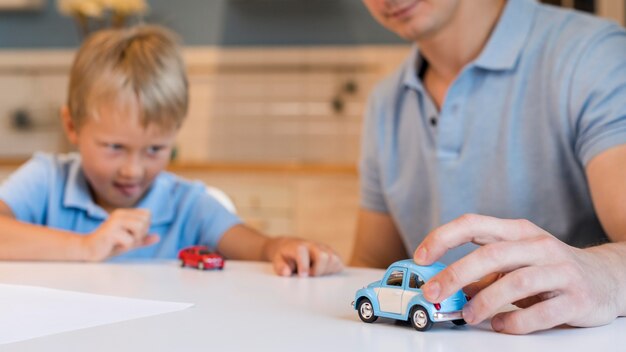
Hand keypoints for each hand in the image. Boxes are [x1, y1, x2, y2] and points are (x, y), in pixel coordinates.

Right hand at [83, 209, 158, 260]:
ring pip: (140, 227)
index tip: (132, 234)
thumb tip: (158, 237)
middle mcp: (119, 214)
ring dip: (134, 240)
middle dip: (140, 234)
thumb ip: (143, 239)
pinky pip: (130, 240)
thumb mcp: (129, 242)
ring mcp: (114, 222)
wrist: (88, 250)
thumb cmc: (108, 245)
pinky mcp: (110, 232)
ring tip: (121, 242)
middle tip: (126, 240)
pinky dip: (125, 246)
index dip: (145, 227)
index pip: (148, 214)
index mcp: (124, 213)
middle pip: (146, 220)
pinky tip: (114, 245)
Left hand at [265, 237, 343, 276]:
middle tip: (310, 276)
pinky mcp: (332, 253)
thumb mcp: (277, 260)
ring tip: (316, 273)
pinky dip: (333, 270)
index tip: (303, 276)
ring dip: (326, 271)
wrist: (290, 245)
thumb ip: (280, 267)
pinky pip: (339, 262)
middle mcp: (314, 245)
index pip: (304, 252)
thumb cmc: (285, 255)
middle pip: (324, 256)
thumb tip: (286, 272)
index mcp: (299, 246)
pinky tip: (323, 272)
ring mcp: (324, 248)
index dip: (304, 265)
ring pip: (334, 259)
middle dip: (318, 271)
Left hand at [413, 214, 621, 333]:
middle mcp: (539, 245)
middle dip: (455, 274)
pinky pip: (541, 313)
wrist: (607, 277)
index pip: (473, 224)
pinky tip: (501, 325)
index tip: (420, 256)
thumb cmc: (549, 267)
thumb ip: (483, 269)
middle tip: (433, 293)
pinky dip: (515, 322)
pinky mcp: (577, 298)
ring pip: (516, 283)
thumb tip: (444, 284)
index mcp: (517, 231)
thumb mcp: (516, 259)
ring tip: (468, 315)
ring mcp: (560, 270)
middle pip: (491, 254)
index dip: (443, 237)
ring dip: (484, 302)